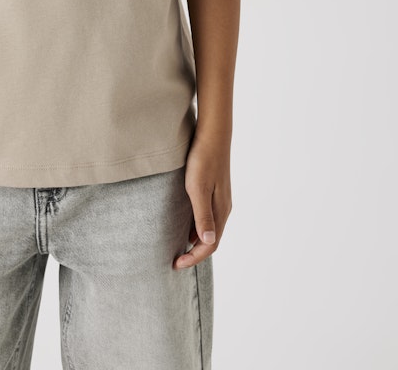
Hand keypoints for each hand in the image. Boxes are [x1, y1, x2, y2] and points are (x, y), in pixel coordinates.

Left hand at [173, 133, 231, 269]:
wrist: (212, 135)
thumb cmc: (203, 160)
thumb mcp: (198, 189)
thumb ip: (203, 215)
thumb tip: (207, 241)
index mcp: (220, 211)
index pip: (210, 244)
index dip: (194, 257)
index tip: (176, 264)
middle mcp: (223, 208)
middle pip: (211, 239)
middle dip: (195, 253)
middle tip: (176, 259)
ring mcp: (221, 199)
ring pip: (209, 228)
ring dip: (196, 240)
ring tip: (178, 245)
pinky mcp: (215, 190)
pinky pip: (207, 215)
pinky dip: (197, 225)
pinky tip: (184, 223)